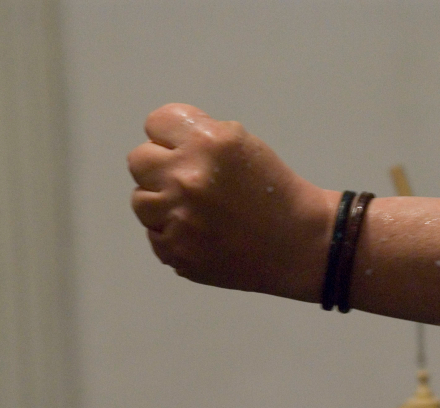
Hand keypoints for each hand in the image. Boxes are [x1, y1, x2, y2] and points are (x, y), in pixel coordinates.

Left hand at [127, 103, 334, 300]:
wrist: (300, 243)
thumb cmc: (274, 190)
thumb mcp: (243, 142)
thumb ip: (198, 134)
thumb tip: (161, 140)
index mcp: (208, 144)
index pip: (156, 123)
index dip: (172, 136)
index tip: (188, 150)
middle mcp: (187, 179)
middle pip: (139, 160)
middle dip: (162, 168)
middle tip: (192, 183)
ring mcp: (179, 219)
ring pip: (141, 201)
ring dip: (163, 203)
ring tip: (197, 212)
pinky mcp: (177, 252)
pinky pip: (154, 235)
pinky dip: (174, 235)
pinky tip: (203, 235)